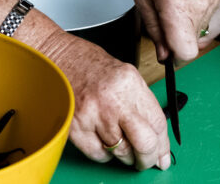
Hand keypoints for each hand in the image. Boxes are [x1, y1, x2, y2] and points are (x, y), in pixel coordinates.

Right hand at [40, 30, 170, 169]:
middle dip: (148, 158)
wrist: (57, 58)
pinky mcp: (75, 128)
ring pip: (121, 152)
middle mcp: (113, 100)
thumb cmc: (88, 64)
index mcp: (130, 83)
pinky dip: (104, 153)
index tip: (163, 155)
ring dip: (125, 155)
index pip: (157, 122)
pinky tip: (103, 140)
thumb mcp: (123, 75)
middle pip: (143, 143)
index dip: (163, 144)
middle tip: (147, 160)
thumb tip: (155, 133)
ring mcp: (93, 115)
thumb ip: (139, 102)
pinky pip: (99, 154)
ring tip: (121, 143)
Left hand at [132, 0, 219, 63]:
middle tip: (162, 13)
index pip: (186, 52)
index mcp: (178, 6)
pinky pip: (205, 15)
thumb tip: (164, 53)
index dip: (173, 54)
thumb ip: (154, 28)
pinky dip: (193, 10)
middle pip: (191, 42)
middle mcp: (200, 4)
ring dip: (184, 21)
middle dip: (176, 35)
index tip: (165, 46)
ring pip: (198, 29)